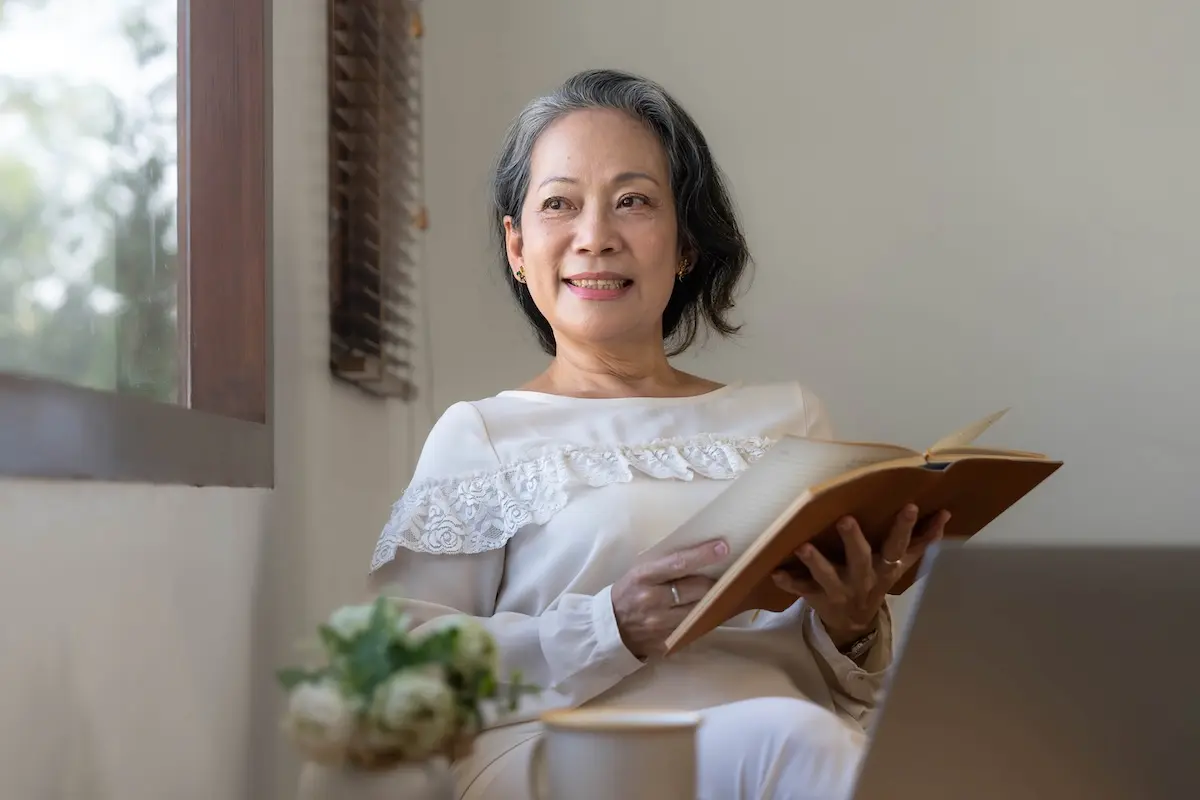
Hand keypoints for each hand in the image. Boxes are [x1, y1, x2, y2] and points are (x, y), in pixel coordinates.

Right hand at [611, 539, 728, 658]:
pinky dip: (701, 619)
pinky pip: (694, 628)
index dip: (703, 555)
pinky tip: (701, 613)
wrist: (609, 628)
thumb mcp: (639, 572)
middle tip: (719, 577)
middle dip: (712, 582)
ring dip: (710, 602)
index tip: (723, 548)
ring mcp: (660, 624)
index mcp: (644, 577)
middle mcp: (653, 600)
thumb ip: (665, 564)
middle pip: (698, 589)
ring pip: (700, 610)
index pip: (679, 563)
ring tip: (713, 595)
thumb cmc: (628, 592)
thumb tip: (700, 554)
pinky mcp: (666, 642)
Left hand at [772, 505, 949, 647]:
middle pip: (861, 560)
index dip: (905, 528)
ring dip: (816, 562)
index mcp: (884, 568)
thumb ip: (922, 543)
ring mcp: (839, 589)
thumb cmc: (876, 582)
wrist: (853, 623)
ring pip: (827, 577)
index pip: (898, 546)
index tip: (910, 506)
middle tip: (845, 519)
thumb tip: (946, 513)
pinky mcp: (816, 597)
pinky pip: (801, 590)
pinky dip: (788, 582)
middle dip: (854, 541)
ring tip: (803, 546)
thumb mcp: (900, 566)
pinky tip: (775, 572)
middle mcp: (863, 579)